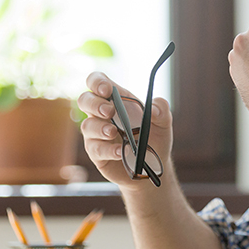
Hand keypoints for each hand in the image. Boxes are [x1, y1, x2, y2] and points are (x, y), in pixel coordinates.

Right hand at [78, 72, 173, 189]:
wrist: (152, 167)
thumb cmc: (154, 139)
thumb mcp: (163, 123)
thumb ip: (162, 110)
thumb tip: (154, 109)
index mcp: (116, 100)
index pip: (97, 82)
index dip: (98, 82)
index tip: (107, 90)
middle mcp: (102, 115)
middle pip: (85, 100)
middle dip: (94, 103)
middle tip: (109, 111)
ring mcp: (97, 134)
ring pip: (87, 125)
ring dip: (99, 127)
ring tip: (113, 132)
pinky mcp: (97, 153)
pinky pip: (95, 149)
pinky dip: (107, 149)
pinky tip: (120, 151)